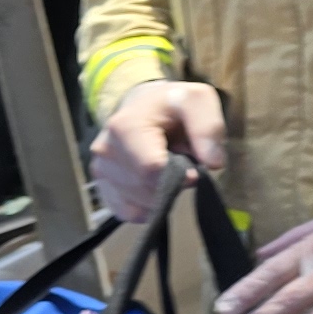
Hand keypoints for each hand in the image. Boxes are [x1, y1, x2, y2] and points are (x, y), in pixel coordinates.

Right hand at [87, 80, 226, 224]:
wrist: (144, 105)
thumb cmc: (173, 104)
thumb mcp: (198, 101)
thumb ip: (208, 127)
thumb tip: (212, 163)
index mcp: (125, 127)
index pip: (151, 169)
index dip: (180, 175)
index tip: (193, 168)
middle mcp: (105, 150)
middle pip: (147, 189)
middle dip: (172, 183)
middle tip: (179, 162)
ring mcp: (100, 170)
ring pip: (140, 204)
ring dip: (162, 193)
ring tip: (165, 167)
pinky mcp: (102, 187)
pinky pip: (129, 212)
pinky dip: (149, 206)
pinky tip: (155, 185)